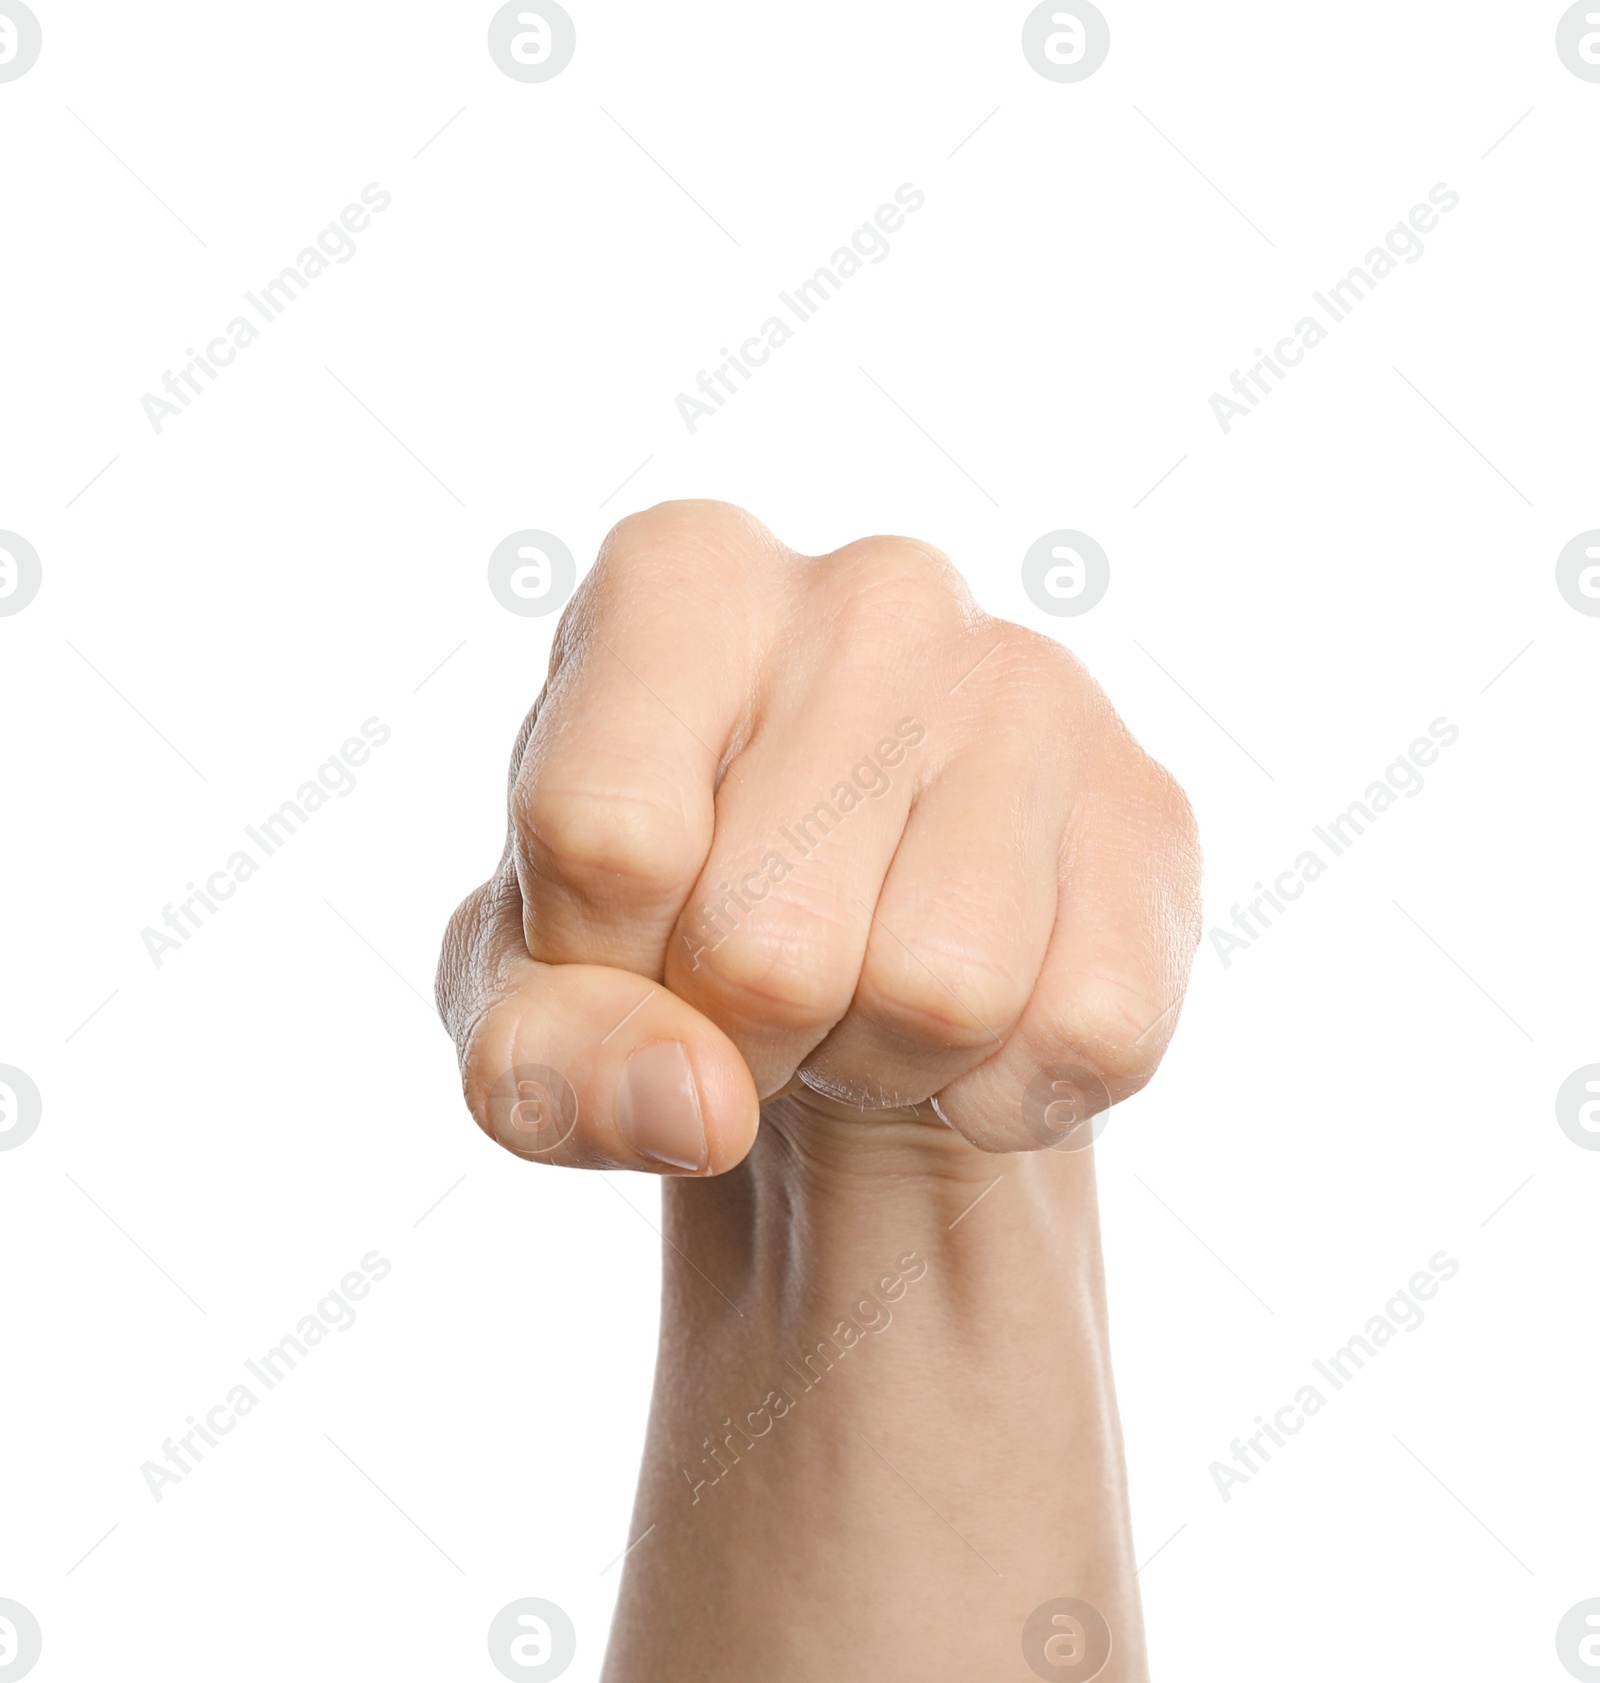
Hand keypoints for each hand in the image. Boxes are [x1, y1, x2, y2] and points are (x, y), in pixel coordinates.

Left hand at [436, 500, 1199, 1173]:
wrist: (846, 962)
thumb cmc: (655, 944)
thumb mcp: (529, 1002)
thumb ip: (544, 1061)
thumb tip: (698, 1104)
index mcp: (684, 578)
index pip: (602, 830)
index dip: (597, 960)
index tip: (624, 940)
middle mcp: (873, 590)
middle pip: (769, 940)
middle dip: (745, 1034)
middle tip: (759, 984)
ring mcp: (1033, 687)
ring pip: (940, 994)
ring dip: (876, 1062)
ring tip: (862, 986)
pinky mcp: (1149, 809)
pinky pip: (1080, 1035)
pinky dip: (998, 1090)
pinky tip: (970, 1013)